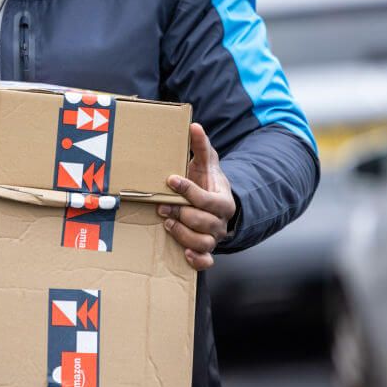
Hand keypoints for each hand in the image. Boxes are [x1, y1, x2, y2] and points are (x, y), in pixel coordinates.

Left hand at [158, 123, 236, 270]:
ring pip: (203, 242)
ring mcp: (214, 238)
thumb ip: (201, 146)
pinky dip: (197, 260)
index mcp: (224, 200)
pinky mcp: (206, 250)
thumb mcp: (206, 162)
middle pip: (204, 222)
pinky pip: (206, 261)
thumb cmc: (207, 181)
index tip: (171, 180)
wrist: (214, 203)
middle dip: (182, 213)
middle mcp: (221, 222)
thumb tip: (194, 125)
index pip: (207, 199)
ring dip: (183, 234)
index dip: (188, 190)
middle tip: (163, 206)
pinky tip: (185, 253)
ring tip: (168, 223)